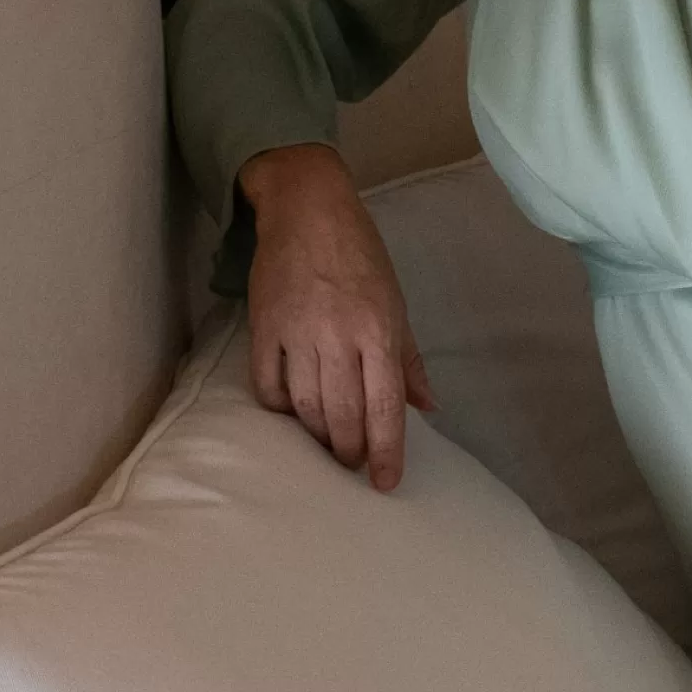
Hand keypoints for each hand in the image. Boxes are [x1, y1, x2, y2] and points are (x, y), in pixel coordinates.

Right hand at [238, 143, 436, 491]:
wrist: (307, 208)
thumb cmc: (360, 254)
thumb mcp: (396, 301)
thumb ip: (408, 359)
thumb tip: (428, 407)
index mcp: (378, 329)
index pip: (385, 405)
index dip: (386, 450)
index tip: (385, 483)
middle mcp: (339, 335)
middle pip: (342, 414)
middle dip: (350, 450)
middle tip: (353, 464)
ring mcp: (297, 332)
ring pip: (305, 406)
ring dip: (317, 435)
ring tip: (327, 446)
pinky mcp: (263, 327)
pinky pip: (267, 385)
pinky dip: (280, 408)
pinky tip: (292, 414)